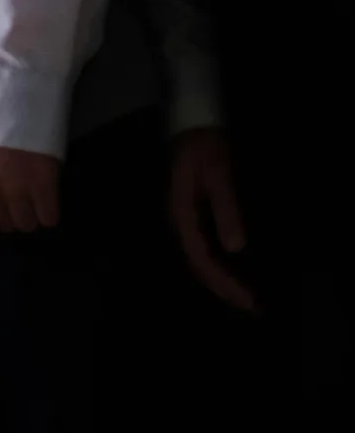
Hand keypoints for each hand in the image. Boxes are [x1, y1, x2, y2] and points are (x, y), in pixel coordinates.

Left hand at [0, 143, 60, 243]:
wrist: (13, 108)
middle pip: (6, 227)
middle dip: (11, 213)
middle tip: (13, 188)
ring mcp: (16, 188)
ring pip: (28, 225)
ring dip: (31, 212)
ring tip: (28, 188)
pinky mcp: (43, 184)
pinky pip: (49, 218)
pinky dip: (49, 210)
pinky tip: (43, 192)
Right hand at [168, 126, 255, 311]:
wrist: (190, 125)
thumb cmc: (205, 147)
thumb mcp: (220, 174)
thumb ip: (226, 208)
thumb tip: (236, 248)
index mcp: (181, 214)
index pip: (201, 258)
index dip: (224, 281)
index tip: (248, 299)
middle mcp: (178, 221)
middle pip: (197, 264)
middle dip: (223, 288)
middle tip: (253, 307)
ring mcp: (183, 219)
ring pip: (198, 258)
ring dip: (220, 279)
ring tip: (244, 296)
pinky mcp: (190, 215)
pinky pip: (201, 249)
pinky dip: (217, 265)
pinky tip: (231, 270)